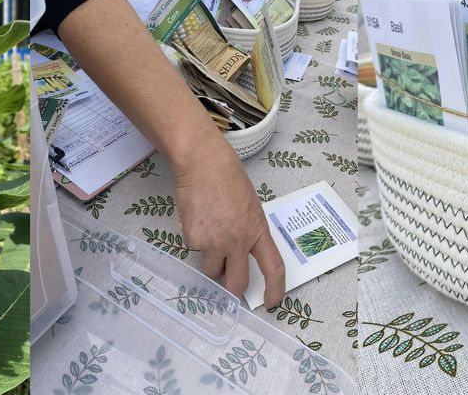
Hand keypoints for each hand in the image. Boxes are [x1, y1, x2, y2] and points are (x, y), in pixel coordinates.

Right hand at [173, 136, 285, 307]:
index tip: (271, 302)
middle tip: (228, 280)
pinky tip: (197, 218)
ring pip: (211, 270)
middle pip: (237, 283)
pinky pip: (194, 250)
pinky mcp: (193, 240)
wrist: (204, 164)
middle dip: (232, 287)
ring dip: (210, 261)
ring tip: (209, 233)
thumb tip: (241, 252)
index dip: (274, 289)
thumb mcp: (250, 207)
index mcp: (258, 231)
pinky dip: (195, 239)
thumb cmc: (229, 179)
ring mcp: (214, 243)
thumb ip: (248, 231)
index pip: (273, 267)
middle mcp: (238, 242)